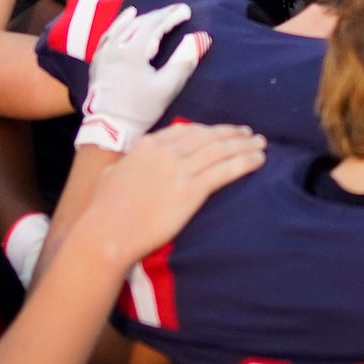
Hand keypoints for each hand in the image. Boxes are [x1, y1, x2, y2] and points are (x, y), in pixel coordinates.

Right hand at [74, 121, 266, 252]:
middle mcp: (167, 152)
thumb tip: (129, 163)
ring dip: (244, 145)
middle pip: (209, 136)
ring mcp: (181, 169)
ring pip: (221, 150)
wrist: (108, 233)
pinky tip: (258, 160)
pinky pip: (225, 171)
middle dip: (232, 133)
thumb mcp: (112, 175)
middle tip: (249, 134)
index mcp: (149, 145)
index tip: (222, 132)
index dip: (209, 130)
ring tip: (260, 144)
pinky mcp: (192, 190)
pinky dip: (245, 162)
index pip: (187, 131)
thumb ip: (127, 163)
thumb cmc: (103, 211)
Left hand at [77, 2, 205, 152]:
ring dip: (142, 17)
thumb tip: (200, 37)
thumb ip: (184, 60)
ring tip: (156, 13)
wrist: (109, 128)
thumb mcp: (167, 87)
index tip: (186, 11)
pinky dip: (120, 23)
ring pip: (124, 26)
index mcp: (133, 51)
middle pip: (140, 22)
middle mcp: (116, 46)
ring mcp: (104, 52)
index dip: (172, 16)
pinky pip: (109, 34)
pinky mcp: (98, 60)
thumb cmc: (141, 109)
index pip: (155, 25)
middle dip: (159, 15)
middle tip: (176, 11)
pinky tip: (126, 18)